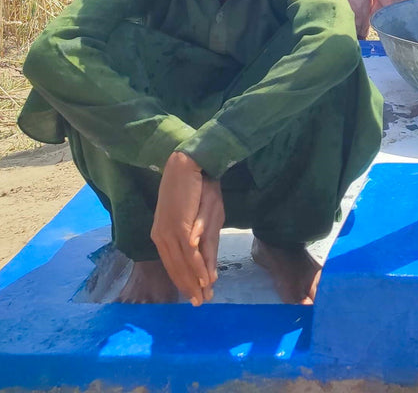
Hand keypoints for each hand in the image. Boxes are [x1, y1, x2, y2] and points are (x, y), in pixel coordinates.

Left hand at [150, 151, 213, 306]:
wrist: (190, 164)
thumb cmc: (198, 186)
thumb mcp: (204, 213)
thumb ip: (204, 234)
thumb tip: (201, 252)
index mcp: (163, 234)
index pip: (173, 263)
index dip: (184, 279)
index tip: (195, 294)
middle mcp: (162, 237)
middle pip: (176, 267)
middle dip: (189, 286)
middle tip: (201, 303)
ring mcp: (169, 232)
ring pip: (182, 263)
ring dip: (194, 281)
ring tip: (204, 295)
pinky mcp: (178, 225)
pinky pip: (188, 251)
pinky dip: (197, 266)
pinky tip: (204, 277)